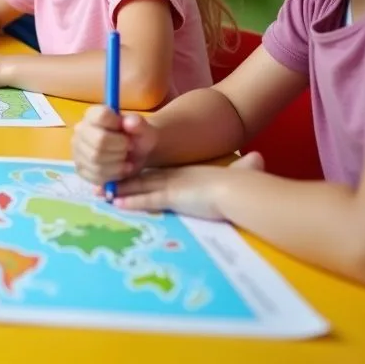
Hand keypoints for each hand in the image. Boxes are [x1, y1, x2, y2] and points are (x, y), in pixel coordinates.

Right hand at [70, 105, 159, 185]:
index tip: (127, 134)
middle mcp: (81, 130)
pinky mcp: (80, 169)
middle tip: (128, 149)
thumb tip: (129, 122)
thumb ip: (138, 124)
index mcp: (94, 114)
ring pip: (96, 160)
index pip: (101, 117)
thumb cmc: (137, 137)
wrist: (135, 155)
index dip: (118, 127)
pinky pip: (95, 175)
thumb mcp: (144, 129)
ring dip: (117, 163)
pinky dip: (112, 176)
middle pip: (98, 141)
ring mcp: (77, 150)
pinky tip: (120, 170)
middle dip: (120, 149)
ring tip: (125, 160)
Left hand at [110, 152, 264, 219]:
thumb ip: (244, 169)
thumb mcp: (241, 175)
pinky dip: (132, 202)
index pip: (161, 176)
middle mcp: (177, 179)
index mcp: (189, 175)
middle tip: (106, 183)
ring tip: (103, 194)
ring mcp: (174, 187)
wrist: (241, 189)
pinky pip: (147, 200)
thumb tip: (261, 159)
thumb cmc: (242, 186)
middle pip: (145, 180)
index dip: (144, 176)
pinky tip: (117, 204)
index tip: (130, 176)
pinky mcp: (173, 198)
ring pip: (141, 188)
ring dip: (122, 191)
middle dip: (125, 182)